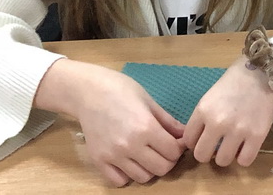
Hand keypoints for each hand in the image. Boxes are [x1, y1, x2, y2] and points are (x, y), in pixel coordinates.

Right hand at [35, 59, 184, 185]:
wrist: (89, 92)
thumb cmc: (122, 90)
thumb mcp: (150, 102)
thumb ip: (168, 122)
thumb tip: (184, 136)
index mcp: (146, 128)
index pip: (173, 152)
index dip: (180, 148)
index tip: (178, 142)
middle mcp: (130, 146)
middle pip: (161, 169)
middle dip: (168, 160)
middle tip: (165, 149)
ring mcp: (113, 156)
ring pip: (142, 178)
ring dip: (150, 169)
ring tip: (148, 155)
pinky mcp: (98, 161)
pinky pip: (119, 181)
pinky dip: (128, 175)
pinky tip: (130, 161)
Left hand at [182, 57, 272, 167]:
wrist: (265, 71)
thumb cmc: (237, 79)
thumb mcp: (212, 95)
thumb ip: (204, 116)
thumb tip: (200, 138)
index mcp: (203, 110)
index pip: (188, 140)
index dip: (195, 141)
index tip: (204, 137)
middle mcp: (218, 123)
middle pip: (201, 155)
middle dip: (208, 152)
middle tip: (217, 145)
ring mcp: (238, 130)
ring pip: (222, 161)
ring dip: (226, 155)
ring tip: (233, 145)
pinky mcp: (257, 136)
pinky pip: (245, 161)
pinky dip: (244, 157)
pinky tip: (246, 146)